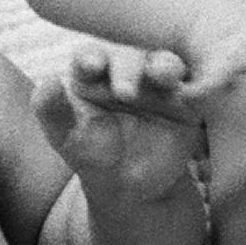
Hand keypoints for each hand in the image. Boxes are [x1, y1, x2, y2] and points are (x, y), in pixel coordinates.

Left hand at [32, 42, 201, 201]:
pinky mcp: (186, 100)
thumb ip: (51, 111)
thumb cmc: (93, 156)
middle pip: (130, 56)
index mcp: (93, 72)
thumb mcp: (67, 137)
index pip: (91, 57)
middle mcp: (127, 70)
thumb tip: (47, 82)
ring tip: (165, 75)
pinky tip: (196, 89)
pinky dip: (199, 85)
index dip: (91, 58)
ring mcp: (158, 83)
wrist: (133, 188)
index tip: (89, 65)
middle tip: (126, 91)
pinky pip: (197, 87)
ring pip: (165, 64)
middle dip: (129, 67)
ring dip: (166, 66)